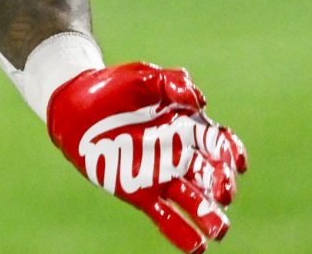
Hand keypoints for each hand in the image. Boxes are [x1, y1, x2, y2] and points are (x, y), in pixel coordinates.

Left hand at [46, 63, 247, 252]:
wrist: (75, 104)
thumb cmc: (114, 86)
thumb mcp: (143, 75)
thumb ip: (172, 83)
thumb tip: (200, 103)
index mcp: (187, 126)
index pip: (219, 143)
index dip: (231, 153)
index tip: (235, 162)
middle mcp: (179, 154)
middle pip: (211, 174)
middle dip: (221, 184)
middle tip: (222, 192)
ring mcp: (161, 176)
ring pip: (194, 200)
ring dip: (209, 216)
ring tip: (218, 230)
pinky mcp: (141, 194)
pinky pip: (167, 218)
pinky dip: (183, 234)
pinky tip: (197, 248)